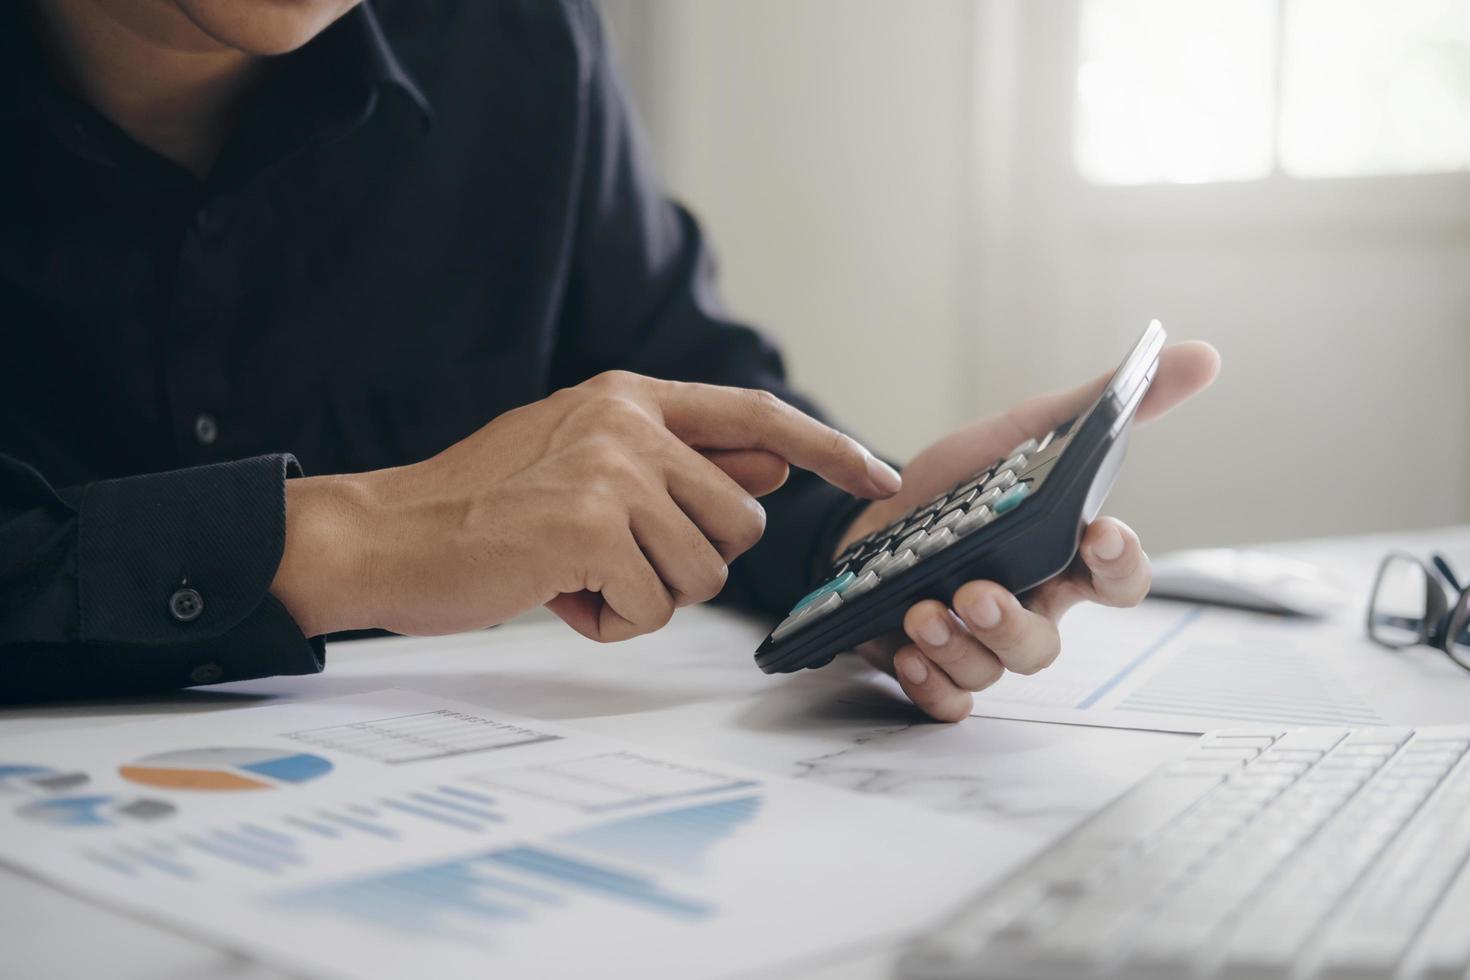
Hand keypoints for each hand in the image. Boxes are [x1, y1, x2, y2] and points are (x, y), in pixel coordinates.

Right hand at [271, 371, 900, 640]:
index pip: (757, 414)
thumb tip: (771, 469)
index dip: (825, 448)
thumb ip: (679, 462)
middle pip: (738, 526)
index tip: (876, 476)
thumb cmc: (482, 508)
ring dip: (645, 597)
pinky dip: (610, 621)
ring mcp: (611, 470)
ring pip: (702, 574)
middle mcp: (628, 422)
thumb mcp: (585, 462)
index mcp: (630, 398)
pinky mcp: (592, 527)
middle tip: (611, 562)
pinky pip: (653, 607)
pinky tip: (556, 595)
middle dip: (688, 564)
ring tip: (574, 576)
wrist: (385, 536)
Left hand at [838, 342, 1220, 721]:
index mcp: (1060, 558)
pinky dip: (929, 687)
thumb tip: (1201, 355)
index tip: (1101, 533)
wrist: (869, 513)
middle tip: (976, 593)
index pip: (1119, 579)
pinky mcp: (930, 664)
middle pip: (1047, 646)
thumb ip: (1100, 405)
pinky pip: (946, 701)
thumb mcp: (1023, 433)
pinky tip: (903, 654)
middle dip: (1013, 625)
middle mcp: (1028, 607)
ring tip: (922, 611)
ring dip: (958, 648)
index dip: (1122, 564)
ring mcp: (979, 642)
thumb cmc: (958, 485)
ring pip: (993, 672)